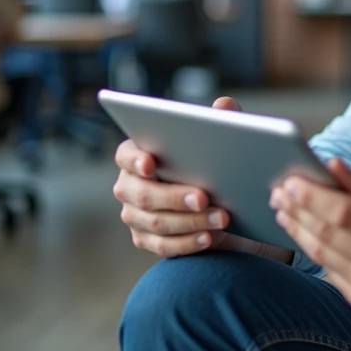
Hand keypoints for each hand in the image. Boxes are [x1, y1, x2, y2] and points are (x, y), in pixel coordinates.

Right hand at [113, 96, 292, 261]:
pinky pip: (163, 245)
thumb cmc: (211, 163)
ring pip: (156, 222)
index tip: (152, 163)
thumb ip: (221, 121)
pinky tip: (209, 237)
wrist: (221, 203)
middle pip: (143, 194)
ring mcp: (134, 215)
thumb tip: (225, 105)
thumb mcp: (219, 141)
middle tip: (204, 197)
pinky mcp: (145, 239)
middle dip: (174, 197)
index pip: (125, 155)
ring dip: (190, 221)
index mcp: (137, 155)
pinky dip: (187, 243)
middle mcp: (129, 186)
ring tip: (221, 217)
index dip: (135, 159)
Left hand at [270, 158, 350, 310]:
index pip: (341, 211)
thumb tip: (331, 166)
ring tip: (284, 212)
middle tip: (279, 194)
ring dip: (297, 230)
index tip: (290, 182)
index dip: (310, 196)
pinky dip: (315, 251)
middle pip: (325, 233)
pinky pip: (328, 272)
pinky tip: (306, 234)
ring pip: (320, 255)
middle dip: (296, 210)